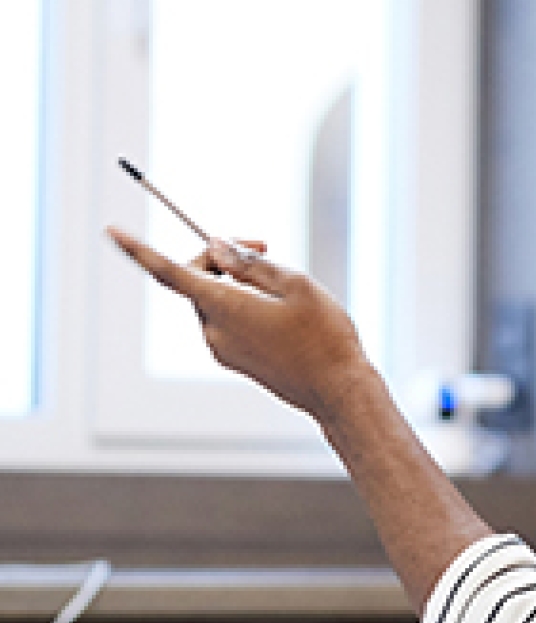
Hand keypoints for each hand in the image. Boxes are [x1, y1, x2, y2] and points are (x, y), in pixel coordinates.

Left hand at [107, 228, 367, 422]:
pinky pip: (226, 319)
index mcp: (224, 307)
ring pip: (215, 298)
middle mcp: (213, 330)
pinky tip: (281, 312)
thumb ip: (249, 262)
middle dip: (224, 257)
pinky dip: (242, 303)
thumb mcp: (295, 284)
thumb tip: (216, 246)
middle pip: (199, 278)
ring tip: (284, 288)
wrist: (338, 390)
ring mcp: (222, 348)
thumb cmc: (323, 336)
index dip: (138, 249)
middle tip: (266, 246)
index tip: (112, 231)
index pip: (169, 272)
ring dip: (237, 282)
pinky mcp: (233, 359)